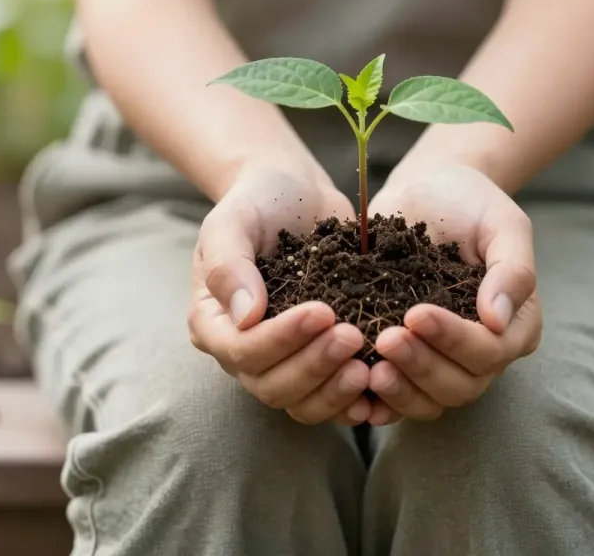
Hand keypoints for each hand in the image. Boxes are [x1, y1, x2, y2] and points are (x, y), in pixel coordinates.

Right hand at [188, 153, 371, 424]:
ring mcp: (282, 357)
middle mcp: (244, 349)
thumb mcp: (232, 221)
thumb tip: (244, 319)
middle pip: (272, 386)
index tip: (322, 311)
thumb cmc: (258, 201)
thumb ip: (229, 265)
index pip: (242, 351)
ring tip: (368, 365)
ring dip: (334, 389)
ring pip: (302, 401)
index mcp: (214, 321)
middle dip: (314, 366)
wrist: (295, 192)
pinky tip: (380, 384)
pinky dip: (354, 399)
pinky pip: (331, 395)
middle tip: (353, 336)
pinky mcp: (316, 355)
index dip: (281, 340)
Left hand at [365, 164, 541, 424]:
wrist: (428, 190)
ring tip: (369, 366)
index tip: (415, 313)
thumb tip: (497, 320)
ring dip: (400, 388)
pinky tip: (354, 382)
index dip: (454, 340)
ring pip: (429, 400)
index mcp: (513, 324)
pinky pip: (396, 394)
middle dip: (422, 366)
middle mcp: (481, 352)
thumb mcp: (503, 224)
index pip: (489, 351)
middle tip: (386, 339)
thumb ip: (512, 269)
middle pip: (460, 385)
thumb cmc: (471, 203)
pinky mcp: (407, 358)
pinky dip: (377, 398)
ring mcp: (442, 358)